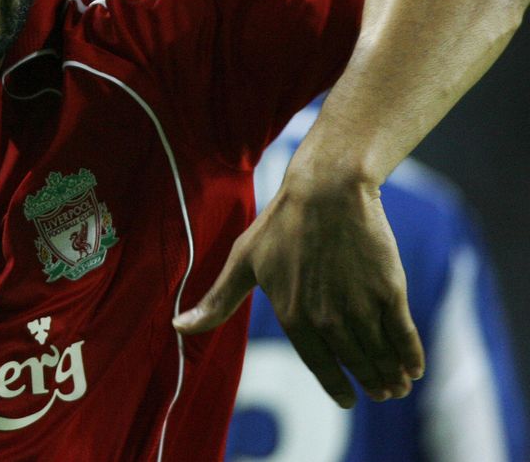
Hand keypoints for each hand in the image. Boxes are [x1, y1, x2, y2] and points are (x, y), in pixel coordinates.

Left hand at [172, 168, 423, 407]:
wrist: (327, 191)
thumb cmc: (281, 224)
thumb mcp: (242, 261)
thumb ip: (216, 302)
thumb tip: (177, 327)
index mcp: (291, 316)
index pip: (319, 365)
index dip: (337, 387)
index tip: (348, 400)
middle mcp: (326, 319)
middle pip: (355, 364)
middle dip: (370, 383)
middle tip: (380, 393)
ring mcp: (360, 307)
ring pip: (380, 355)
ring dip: (391, 376)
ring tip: (397, 386)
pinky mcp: (389, 291)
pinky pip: (404, 336)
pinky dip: (411, 356)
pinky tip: (414, 368)